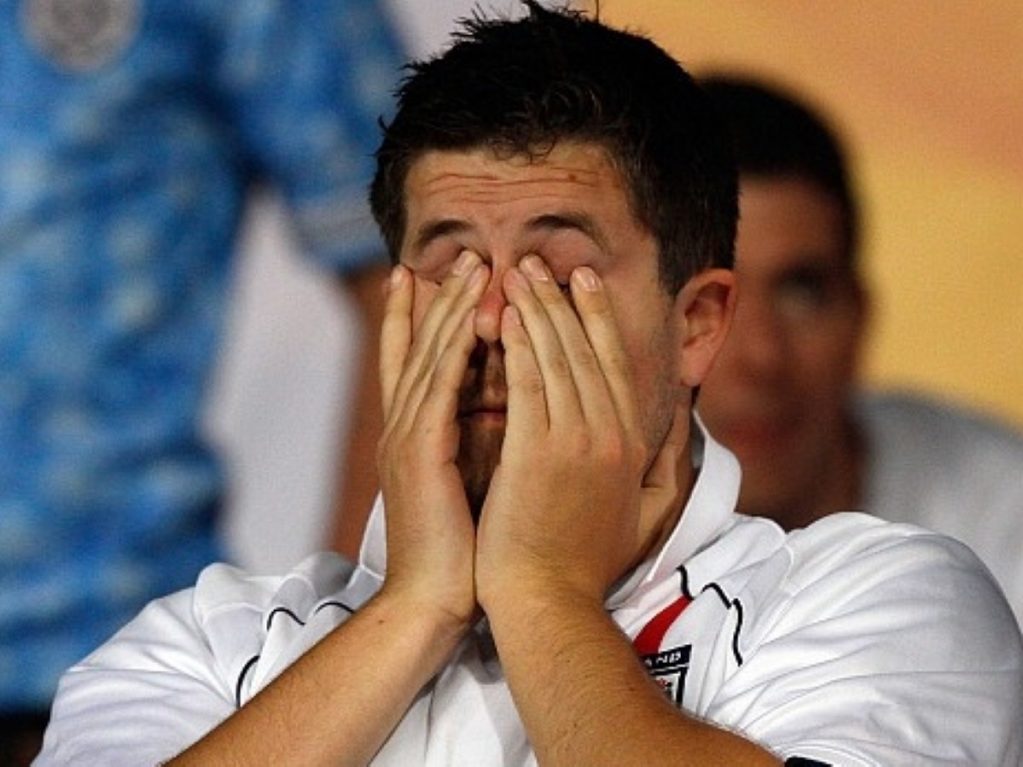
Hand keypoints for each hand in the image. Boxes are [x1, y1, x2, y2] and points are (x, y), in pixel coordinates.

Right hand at [376, 251, 488, 627]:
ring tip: (470, 266)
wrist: (434, 602)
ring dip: (449, 308)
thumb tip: (515, 410)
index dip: (427, 316)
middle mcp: (404, 427)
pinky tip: (471, 318)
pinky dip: (452, 349)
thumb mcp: (473, 482)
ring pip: (429, 356)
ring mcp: (406, 438)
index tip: (443, 276)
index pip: (419, 361)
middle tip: (463, 253)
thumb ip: (483, 441)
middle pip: (421, 345)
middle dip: (441, 296)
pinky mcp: (418, 454)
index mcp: (417, 435)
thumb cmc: (465, 551)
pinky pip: (438, 388)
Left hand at [476, 256, 680, 608]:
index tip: (581, 282)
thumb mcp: (648, 513)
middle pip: (584, 350)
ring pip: (555, 358)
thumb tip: (682, 418)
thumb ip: (668, 461)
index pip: (614, 364)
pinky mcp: (536, 453)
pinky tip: (502, 315)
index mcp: (633, 444)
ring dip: (536, 310)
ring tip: (517, 273)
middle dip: (561, 299)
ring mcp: (575, 442)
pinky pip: (527, 383)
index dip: (597, 318)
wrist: (548, 602)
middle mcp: (610, 434)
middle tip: (540, 261)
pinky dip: (517, 345)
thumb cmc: (589, 562)